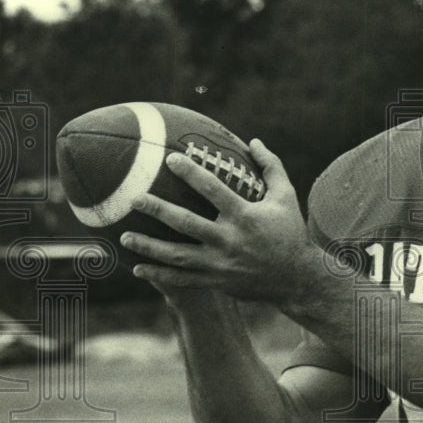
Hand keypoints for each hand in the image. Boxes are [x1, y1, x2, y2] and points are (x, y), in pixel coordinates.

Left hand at [121, 139, 310, 303]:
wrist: (296, 278)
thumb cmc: (290, 232)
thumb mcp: (286, 197)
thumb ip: (271, 167)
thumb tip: (254, 140)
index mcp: (246, 216)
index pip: (213, 190)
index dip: (191, 173)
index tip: (170, 159)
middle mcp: (230, 240)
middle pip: (187, 223)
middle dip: (159, 209)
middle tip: (135, 197)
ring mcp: (221, 264)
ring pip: (178, 256)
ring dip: (150, 246)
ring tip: (125, 235)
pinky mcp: (217, 281)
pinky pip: (182, 280)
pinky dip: (159, 275)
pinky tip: (137, 268)